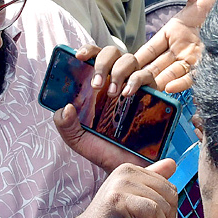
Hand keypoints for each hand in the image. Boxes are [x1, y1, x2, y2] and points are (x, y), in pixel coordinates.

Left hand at [52, 44, 156, 172]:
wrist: (128, 167)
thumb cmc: (105, 150)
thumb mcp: (78, 140)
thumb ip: (65, 125)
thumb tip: (66, 107)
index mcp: (97, 85)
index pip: (93, 57)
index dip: (87, 50)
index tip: (79, 56)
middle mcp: (116, 80)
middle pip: (112, 52)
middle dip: (102, 62)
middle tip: (96, 85)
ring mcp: (134, 85)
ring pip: (129, 59)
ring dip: (118, 71)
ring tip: (113, 94)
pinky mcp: (152, 94)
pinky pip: (147, 76)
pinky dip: (136, 80)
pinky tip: (128, 94)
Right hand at [70, 159, 177, 217]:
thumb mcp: (133, 202)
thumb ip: (152, 185)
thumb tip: (172, 163)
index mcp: (130, 170)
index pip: (168, 186)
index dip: (172, 211)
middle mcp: (126, 171)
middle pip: (168, 194)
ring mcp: (120, 183)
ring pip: (161, 204)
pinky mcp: (116, 198)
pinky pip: (152, 212)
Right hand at [133, 0, 217, 92]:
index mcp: (174, 32)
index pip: (149, 49)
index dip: (136, 59)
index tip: (120, 68)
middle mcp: (181, 48)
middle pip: (155, 66)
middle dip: (140, 76)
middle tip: (124, 87)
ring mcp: (194, 59)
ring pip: (169, 74)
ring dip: (155, 83)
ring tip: (140, 91)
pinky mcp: (209, 66)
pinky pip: (192, 78)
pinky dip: (180, 84)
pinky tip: (169, 88)